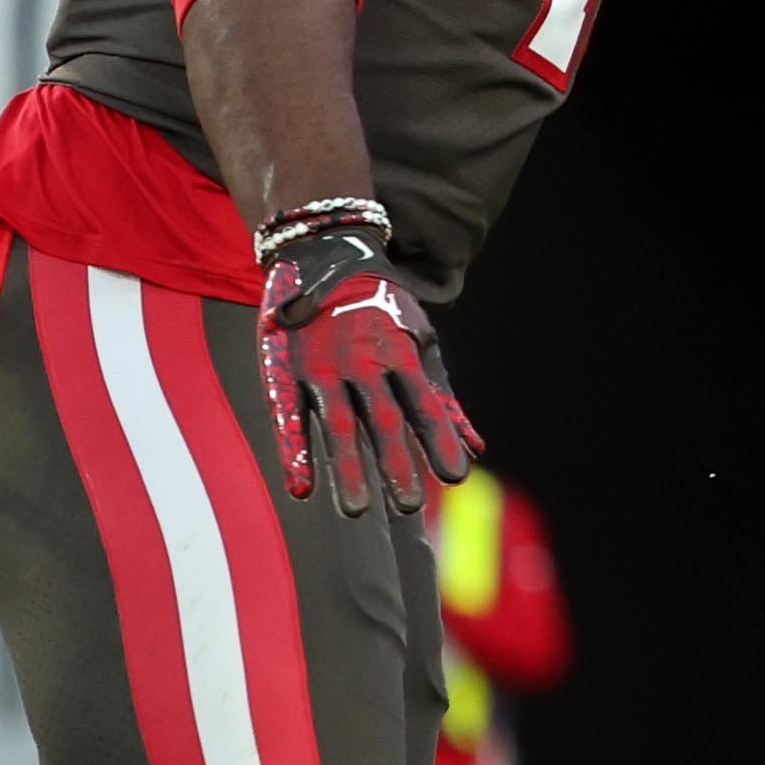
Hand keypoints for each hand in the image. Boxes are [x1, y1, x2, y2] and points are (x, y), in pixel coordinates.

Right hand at [257, 225, 480, 517]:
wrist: (325, 254)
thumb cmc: (384, 310)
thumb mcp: (421, 342)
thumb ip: (443, 399)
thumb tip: (476, 449)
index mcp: (401, 355)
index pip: (426, 405)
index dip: (440, 439)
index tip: (457, 476)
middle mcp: (365, 364)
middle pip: (384, 420)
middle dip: (397, 462)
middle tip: (411, 506)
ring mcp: (324, 368)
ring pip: (339, 424)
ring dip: (348, 467)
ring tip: (356, 510)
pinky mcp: (288, 373)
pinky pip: (292, 418)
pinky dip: (295, 452)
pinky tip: (300, 488)